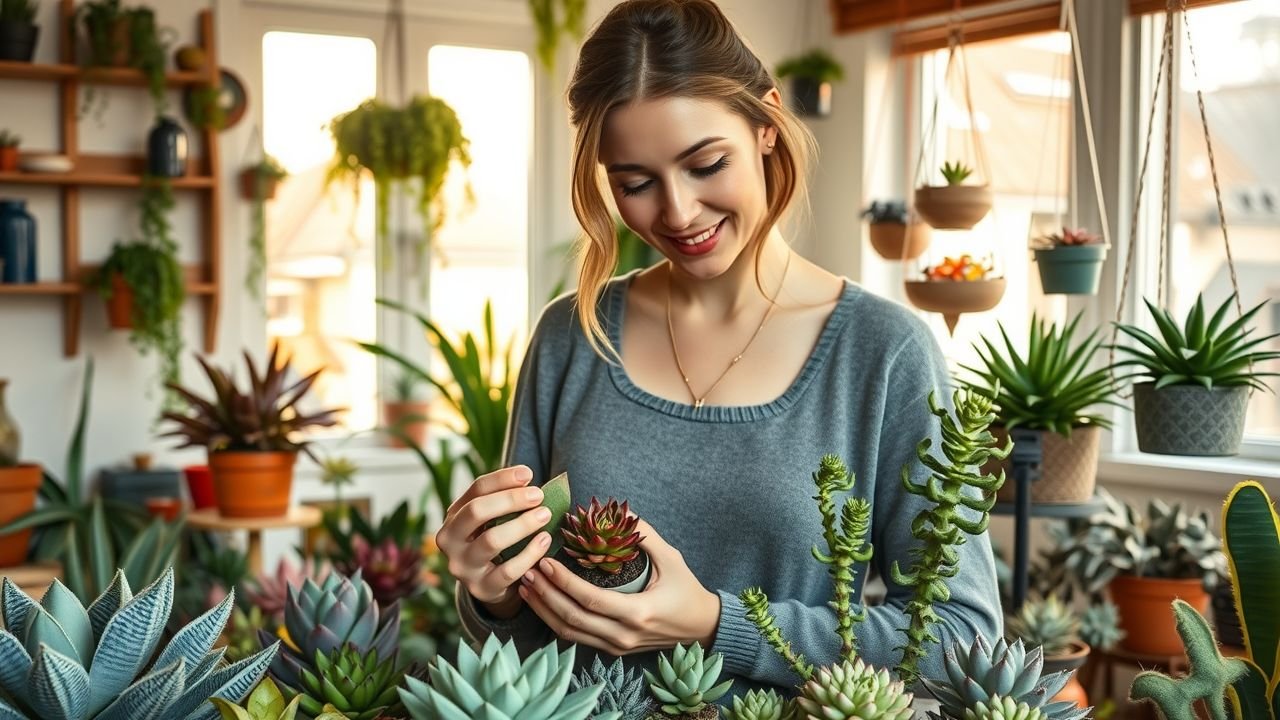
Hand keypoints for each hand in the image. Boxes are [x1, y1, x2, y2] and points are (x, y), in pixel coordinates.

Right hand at [435, 465, 552, 615]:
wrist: (491, 585)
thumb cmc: (496, 541)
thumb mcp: (493, 519)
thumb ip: (504, 499)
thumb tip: (526, 477)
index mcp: (453, 516)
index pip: (476, 489)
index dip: (502, 479)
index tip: (528, 474)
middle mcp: (450, 540)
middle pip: (477, 511)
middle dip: (510, 500)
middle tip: (538, 496)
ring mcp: (462, 566)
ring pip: (491, 540)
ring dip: (522, 524)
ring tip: (545, 515)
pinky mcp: (481, 588)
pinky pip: (508, 570)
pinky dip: (530, 553)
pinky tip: (545, 540)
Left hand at [517, 519, 720, 655]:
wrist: (702, 627)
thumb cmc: (687, 590)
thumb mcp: (671, 558)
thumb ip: (645, 535)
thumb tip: (622, 509)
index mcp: (638, 612)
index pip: (590, 599)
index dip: (563, 582)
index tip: (545, 561)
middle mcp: (623, 635)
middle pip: (572, 618)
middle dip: (545, 594)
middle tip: (526, 570)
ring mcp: (616, 646)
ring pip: (569, 633)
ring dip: (543, 610)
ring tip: (525, 586)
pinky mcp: (612, 650)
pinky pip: (576, 638)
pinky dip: (555, 620)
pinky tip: (541, 603)